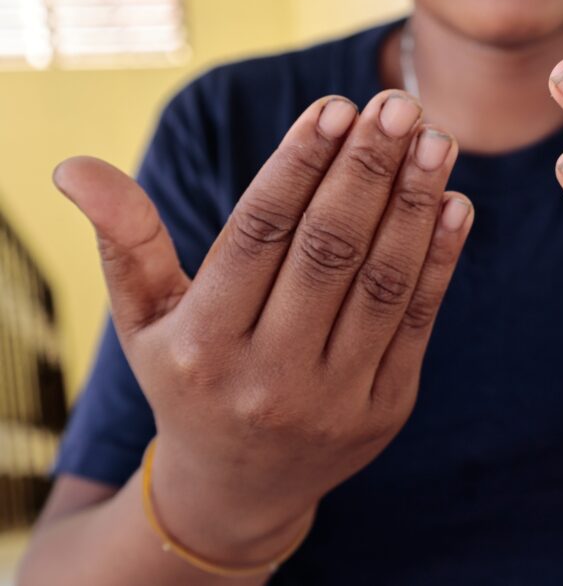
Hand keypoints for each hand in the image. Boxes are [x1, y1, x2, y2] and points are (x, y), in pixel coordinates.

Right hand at [54, 91, 472, 559]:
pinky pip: (419, 322)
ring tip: (437, 140)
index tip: (335, 106)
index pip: (259, 235)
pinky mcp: (386, 410)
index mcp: (203, 346)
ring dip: (415, 205)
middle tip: (398, 105)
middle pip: (328, 252)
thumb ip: (125, 241)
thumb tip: (74, 165)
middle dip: (367, 170)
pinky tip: (457, 202)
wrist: (240, 488)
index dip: (299, 166)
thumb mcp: (145, 321)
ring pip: (383, 283)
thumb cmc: (190, 380)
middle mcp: (269, 377)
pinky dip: (442, 259)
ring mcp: (335, 399)